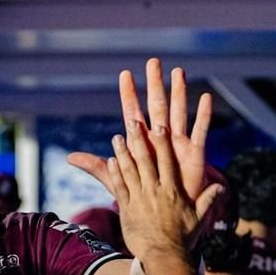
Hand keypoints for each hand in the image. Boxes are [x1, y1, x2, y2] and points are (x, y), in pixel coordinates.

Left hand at [68, 58, 212, 204]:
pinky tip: (207, 98)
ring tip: (178, 71)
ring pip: (178, 112)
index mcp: (141, 142)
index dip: (129, 95)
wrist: (165, 213)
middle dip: (154, 84)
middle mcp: (160, 138)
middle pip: (156, 105)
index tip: (124, 74)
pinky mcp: (195, 154)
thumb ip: (96, 166)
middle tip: (152, 61)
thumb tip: (69, 158)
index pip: (132, 113)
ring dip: (179, 92)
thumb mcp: (116, 180)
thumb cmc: (142, 194)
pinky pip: (200, 132)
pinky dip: (204, 115)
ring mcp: (178, 144)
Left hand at [106, 119, 220, 274]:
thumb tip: (221, 187)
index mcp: (172, 190)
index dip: (162, 144)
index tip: (158, 128)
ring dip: (122, 153)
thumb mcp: (197, 218)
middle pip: (146, 160)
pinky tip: (109, 161)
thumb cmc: (182, 238)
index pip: (166, 162)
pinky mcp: (127, 208)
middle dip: (139, 140)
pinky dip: (114, 173)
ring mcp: (140, 198)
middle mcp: (155, 190)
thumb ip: (207, 200)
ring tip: (116, 137)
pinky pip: (120, 187)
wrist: (164, 256)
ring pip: (130, 171)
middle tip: (132, 122)